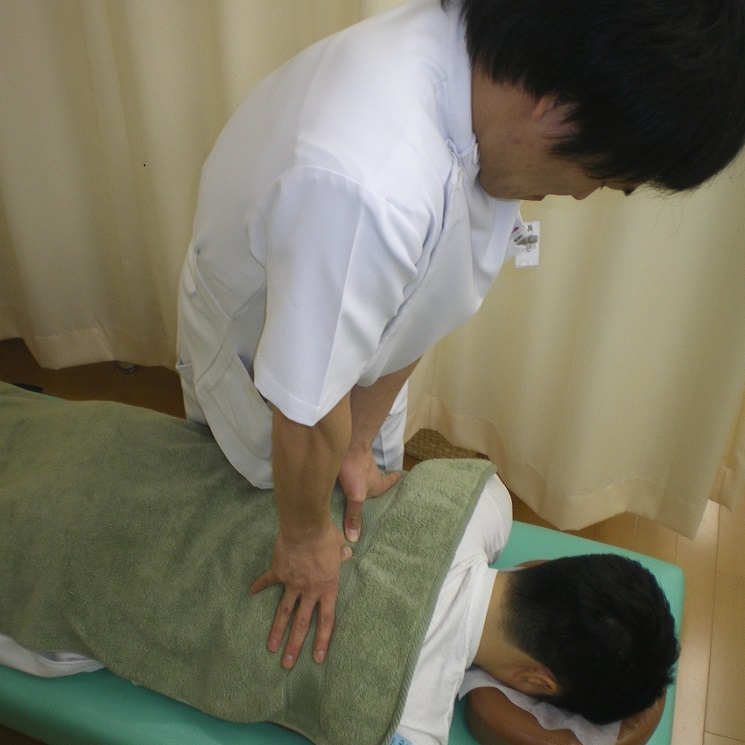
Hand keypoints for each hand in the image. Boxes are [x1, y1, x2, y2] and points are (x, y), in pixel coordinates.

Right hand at [250, 522, 351, 668]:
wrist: (306, 527)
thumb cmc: (326, 536)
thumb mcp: (339, 546)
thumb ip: (342, 554)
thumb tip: (348, 553)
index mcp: (327, 587)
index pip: (326, 620)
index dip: (322, 640)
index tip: (317, 658)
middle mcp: (310, 590)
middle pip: (302, 623)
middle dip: (295, 645)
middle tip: (287, 664)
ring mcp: (292, 583)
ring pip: (284, 612)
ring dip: (277, 631)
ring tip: (271, 648)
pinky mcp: (279, 572)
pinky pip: (268, 581)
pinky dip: (260, 585)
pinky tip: (251, 591)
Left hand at [337, 446, 399, 542]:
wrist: (345, 442)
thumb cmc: (356, 469)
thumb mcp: (355, 496)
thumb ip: (354, 515)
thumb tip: (355, 538)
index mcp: (377, 482)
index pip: (389, 482)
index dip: (394, 481)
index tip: (400, 476)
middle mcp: (371, 472)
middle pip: (376, 477)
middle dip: (376, 482)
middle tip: (377, 486)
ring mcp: (359, 463)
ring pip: (362, 471)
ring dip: (361, 475)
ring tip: (357, 482)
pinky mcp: (348, 456)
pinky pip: (349, 464)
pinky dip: (347, 469)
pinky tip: (339, 473)